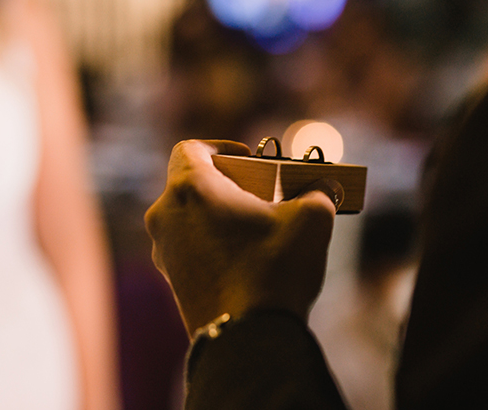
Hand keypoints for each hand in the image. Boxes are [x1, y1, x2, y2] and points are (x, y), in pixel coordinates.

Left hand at [145, 140, 339, 338]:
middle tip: (261, 195)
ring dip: (219, 216)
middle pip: (191, 185)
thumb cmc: (275, 269)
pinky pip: (190, 248)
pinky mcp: (171, 283)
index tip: (248, 158)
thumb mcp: (310, 219)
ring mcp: (164, 252)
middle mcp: (165, 217)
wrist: (251, 339)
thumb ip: (316, 193)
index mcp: (190, 189)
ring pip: (189, 218)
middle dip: (227, 184)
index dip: (220, 147)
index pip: (190, 149)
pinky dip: (213, 244)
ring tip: (258, 230)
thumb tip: (323, 189)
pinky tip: (247, 259)